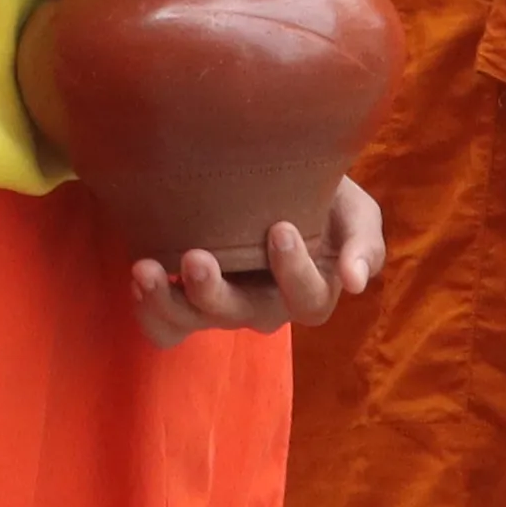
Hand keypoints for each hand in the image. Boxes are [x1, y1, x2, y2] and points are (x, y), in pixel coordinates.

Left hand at [129, 176, 384, 342]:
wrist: (276, 178)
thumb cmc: (322, 198)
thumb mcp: (356, 214)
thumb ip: (364, 245)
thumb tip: (355, 282)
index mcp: (311, 292)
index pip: (307, 298)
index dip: (295, 272)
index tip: (282, 228)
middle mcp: (265, 309)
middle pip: (241, 316)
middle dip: (215, 291)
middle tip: (199, 256)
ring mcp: (223, 308)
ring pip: (195, 323)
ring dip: (168, 301)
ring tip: (146, 269)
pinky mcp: (188, 302)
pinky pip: (166, 328)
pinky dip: (150, 310)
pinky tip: (141, 275)